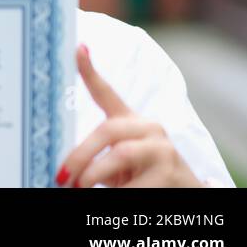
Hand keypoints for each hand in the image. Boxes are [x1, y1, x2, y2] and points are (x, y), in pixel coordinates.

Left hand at [57, 45, 201, 187]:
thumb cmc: (141, 178)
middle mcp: (150, 129)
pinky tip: (114, 197)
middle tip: (62, 176)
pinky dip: (116, 193)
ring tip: (79, 188)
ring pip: (120, 155)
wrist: (183, 195)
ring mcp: (163, 150)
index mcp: (131, 123)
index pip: (108, 94)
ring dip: (93, 174)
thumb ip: (96, 155)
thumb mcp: (116, 163)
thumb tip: (63, 167)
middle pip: (107, 130)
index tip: (78, 49)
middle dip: (80, 154)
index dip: (90, 72)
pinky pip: (133, 183)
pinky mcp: (171, 173)